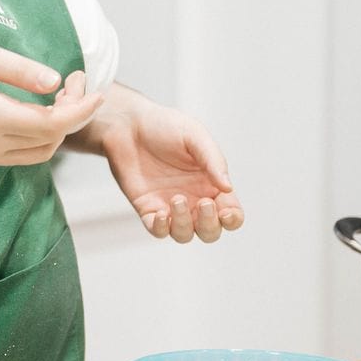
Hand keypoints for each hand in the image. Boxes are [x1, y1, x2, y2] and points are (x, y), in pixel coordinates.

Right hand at [0, 41, 104, 165]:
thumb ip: (19, 69)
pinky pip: (27, 152)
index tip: (95, 90)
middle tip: (75, 82)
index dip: (81, 110)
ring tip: (62, 95)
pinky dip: (44, 134)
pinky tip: (43, 109)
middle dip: (74, 113)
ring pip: (42, 151)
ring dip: (61, 127)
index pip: (52, 124)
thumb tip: (55, 82)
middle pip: (52, 139)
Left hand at [96, 98, 243, 241]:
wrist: (128, 125)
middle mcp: (193, 199)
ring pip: (185, 234)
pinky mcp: (147, 208)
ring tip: (176, 199)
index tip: (224, 210)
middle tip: (202, 203)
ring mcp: (170, 206)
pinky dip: (162, 228)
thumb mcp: (194, 135)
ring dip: (184, 224)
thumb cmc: (164, 126)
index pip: (231, 213)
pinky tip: (161, 214)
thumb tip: (228, 188)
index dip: (232, 218)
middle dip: (210, 224)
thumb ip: (213, 160)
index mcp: (211, 184)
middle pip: (211, 231)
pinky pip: (158, 230)